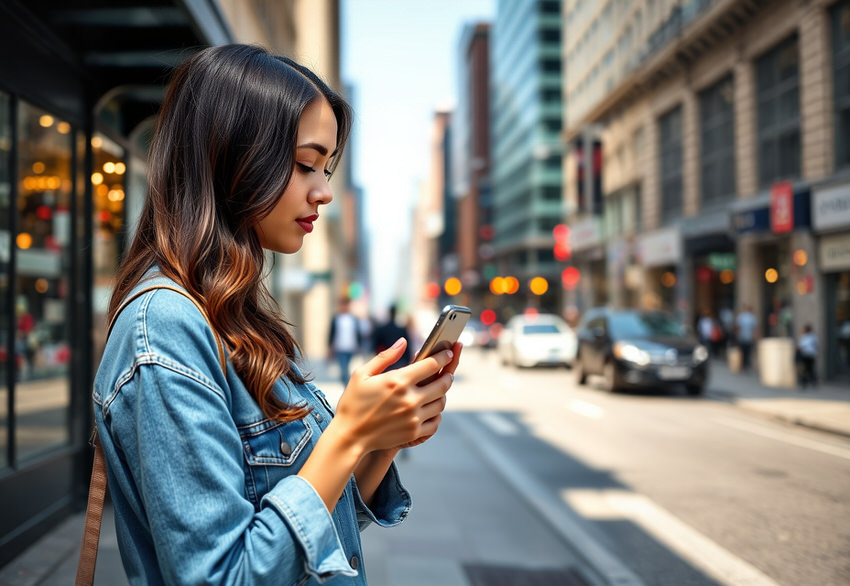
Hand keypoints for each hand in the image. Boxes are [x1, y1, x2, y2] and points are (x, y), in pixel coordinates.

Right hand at [332, 338, 460, 453]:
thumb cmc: (353, 402)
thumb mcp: (362, 374)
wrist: (349, 436)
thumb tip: (403, 341)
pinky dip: (436, 414)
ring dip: (443, 394)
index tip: (448, 352)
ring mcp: (413, 417)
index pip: (431, 364)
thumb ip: (385, 356)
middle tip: (447, 372)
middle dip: (448, 375)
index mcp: (398, 380)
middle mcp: (410, 399)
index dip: (443, 356)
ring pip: (441, 403)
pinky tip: (432, 409)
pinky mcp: (413, 432)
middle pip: (442, 383)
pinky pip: (435, 422)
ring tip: (440, 390)